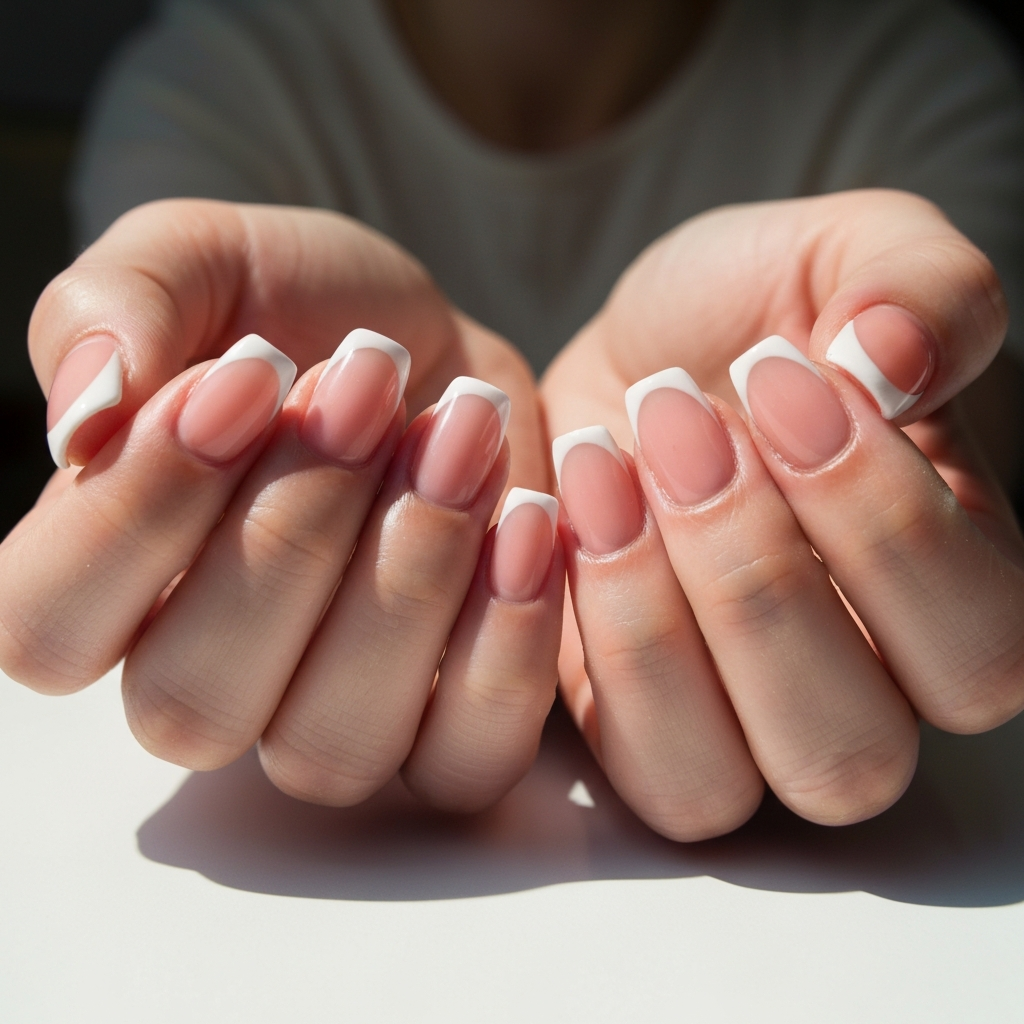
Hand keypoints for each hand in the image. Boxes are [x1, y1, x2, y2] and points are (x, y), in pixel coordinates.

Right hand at [0, 199, 562, 810]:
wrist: (437, 351)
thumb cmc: (306, 312)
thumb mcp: (204, 260)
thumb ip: (116, 310)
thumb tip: (82, 422)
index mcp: (112, 582)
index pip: (46, 629)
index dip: (135, 516)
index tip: (241, 380)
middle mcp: (210, 678)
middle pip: (192, 704)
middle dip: (292, 529)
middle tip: (369, 384)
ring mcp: (331, 721)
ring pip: (330, 748)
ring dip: (404, 583)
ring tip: (461, 438)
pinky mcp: (448, 726)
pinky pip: (464, 759)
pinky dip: (503, 648)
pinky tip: (526, 522)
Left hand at [542, 189, 1023, 839]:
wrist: (640, 351)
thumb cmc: (754, 315)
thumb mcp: (847, 253)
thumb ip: (921, 288)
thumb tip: (897, 363)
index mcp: (953, 593)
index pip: (976, 649)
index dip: (880, 526)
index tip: (777, 376)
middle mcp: (855, 689)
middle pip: (846, 752)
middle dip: (752, 580)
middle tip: (679, 421)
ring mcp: (731, 723)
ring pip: (715, 784)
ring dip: (650, 624)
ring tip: (604, 462)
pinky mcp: (623, 716)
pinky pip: (609, 753)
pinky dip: (578, 637)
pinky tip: (552, 509)